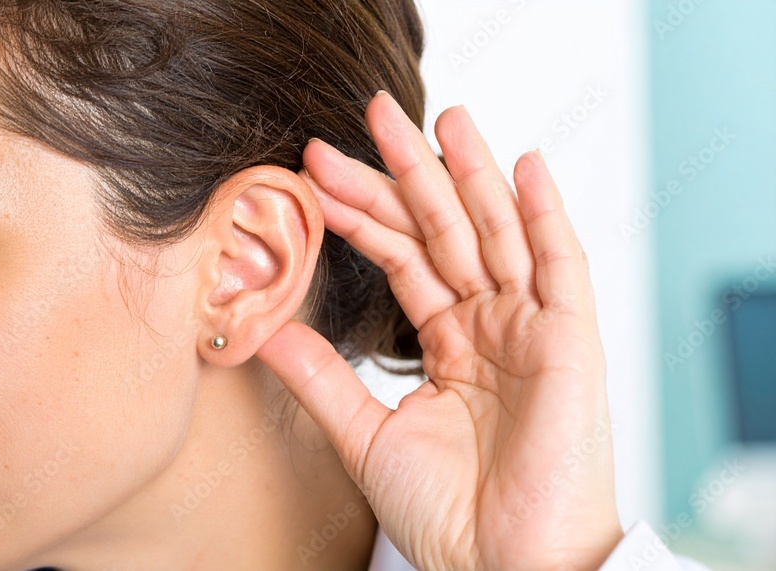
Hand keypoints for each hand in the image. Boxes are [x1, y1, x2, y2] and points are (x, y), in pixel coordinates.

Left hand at [256, 92, 623, 570]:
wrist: (499, 566)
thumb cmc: (445, 513)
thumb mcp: (366, 433)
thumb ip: (321, 375)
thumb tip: (263, 326)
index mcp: (450, 342)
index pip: (402, 258)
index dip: (363, 213)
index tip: (317, 173)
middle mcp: (492, 325)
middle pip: (445, 231)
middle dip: (410, 172)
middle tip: (374, 113)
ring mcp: (533, 328)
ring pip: (497, 233)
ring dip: (471, 173)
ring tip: (442, 116)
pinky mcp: (572, 341)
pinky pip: (561, 265)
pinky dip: (545, 214)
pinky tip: (521, 166)